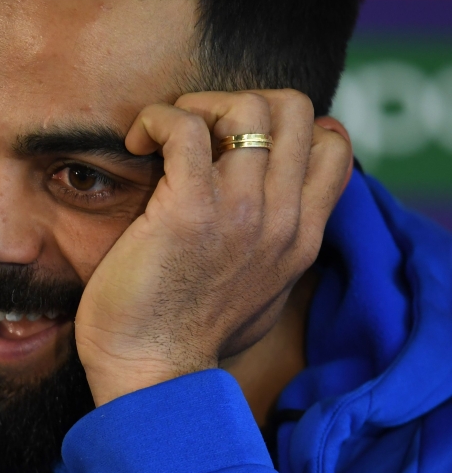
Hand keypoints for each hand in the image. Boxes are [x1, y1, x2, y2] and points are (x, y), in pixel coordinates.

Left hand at [73, 89, 351, 405]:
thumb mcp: (263, 288)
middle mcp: (283, 218)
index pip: (332, 142)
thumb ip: (276, 244)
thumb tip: (271, 211)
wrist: (154, 370)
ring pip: (247, 107)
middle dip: (240, 102)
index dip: (285, 124)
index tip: (234, 143)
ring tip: (165, 137)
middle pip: (296, 109)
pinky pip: (186, 128)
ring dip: (199, 106)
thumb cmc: (191, 330)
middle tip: (196, 131)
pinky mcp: (190, 209)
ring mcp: (241, 211)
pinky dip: (159, 119)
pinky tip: (139, 142)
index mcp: (302, 234)